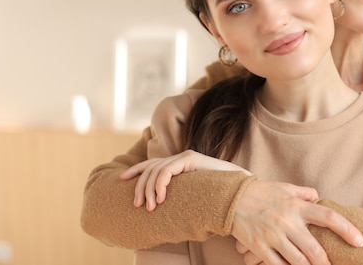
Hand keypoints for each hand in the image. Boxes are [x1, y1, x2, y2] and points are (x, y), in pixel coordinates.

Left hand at [120, 150, 251, 210]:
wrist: (241, 188)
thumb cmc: (219, 194)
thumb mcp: (192, 194)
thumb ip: (180, 194)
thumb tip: (162, 206)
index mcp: (179, 163)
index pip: (152, 164)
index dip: (135, 170)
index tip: (121, 179)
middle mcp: (181, 157)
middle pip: (150, 168)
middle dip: (140, 186)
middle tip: (138, 205)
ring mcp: (186, 156)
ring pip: (156, 170)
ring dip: (150, 189)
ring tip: (150, 207)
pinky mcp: (191, 159)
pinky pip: (168, 171)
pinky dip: (160, 184)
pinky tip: (160, 198)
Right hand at [231, 181, 362, 264]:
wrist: (231, 198)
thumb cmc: (261, 192)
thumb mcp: (284, 187)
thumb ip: (303, 192)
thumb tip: (318, 196)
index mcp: (297, 206)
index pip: (328, 216)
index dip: (346, 229)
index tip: (360, 241)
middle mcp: (288, 221)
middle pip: (315, 249)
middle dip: (328, 264)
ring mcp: (273, 236)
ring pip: (299, 262)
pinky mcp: (260, 247)